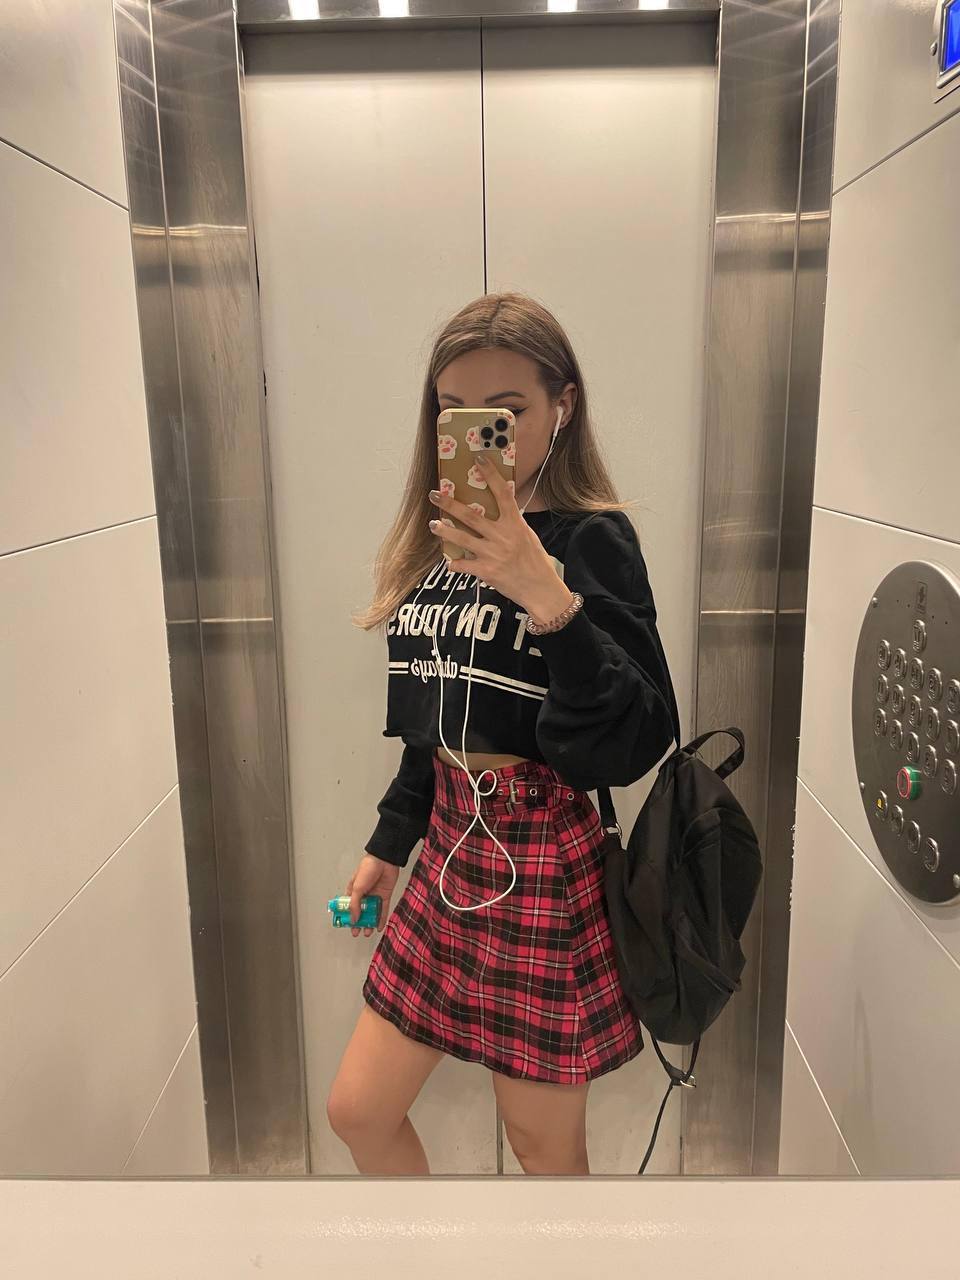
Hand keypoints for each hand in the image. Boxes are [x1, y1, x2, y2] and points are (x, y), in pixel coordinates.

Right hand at [345, 855, 399, 937]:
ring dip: (369, 923)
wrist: (385, 860)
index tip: (347, 925)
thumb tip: (353, 918)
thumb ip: (355, 904)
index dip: (348, 916)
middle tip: (357, 932)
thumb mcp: (357, 888)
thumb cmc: (368, 868)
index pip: (348, 906)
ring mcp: (374, 896)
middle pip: (360, 911)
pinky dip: (381, 919)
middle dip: (359, 923)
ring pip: (371, 912)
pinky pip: (383, 910)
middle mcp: (364, 894)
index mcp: (353, 890)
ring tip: (367, 932)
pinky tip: (379, 927)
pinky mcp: (385, 896)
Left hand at [428, 454, 574, 622]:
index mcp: (515, 524)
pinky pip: (464, 565)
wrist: (539, 588)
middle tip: (434, 494)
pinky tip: (449, 562)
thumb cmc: (534, 560)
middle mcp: (502, 537)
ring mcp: (492, 555)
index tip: (478, 459)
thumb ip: (511, 522)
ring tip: (432, 524)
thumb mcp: (527, 535)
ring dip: (445, 531)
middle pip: (471, 516)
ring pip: (462, 539)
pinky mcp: (486, 572)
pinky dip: (454, 564)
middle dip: (450, 504)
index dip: (491, 475)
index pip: (503, 493)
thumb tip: (497, 507)